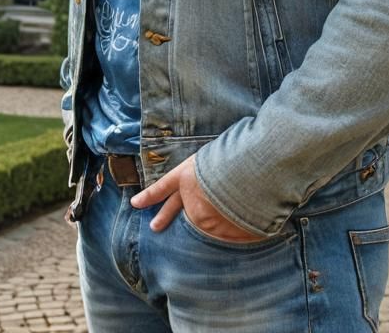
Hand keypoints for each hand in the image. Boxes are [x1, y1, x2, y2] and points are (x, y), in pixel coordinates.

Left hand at [130, 154, 267, 241]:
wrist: (253, 175)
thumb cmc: (237, 155)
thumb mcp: (215, 154)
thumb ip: (208, 170)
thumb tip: (212, 184)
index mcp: (187, 177)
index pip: (163, 187)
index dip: (149, 195)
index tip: (135, 203)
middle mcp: (191, 201)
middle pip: (176, 211)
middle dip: (164, 217)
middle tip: (154, 226)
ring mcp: (206, 220)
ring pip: (206, 224)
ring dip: (217, 219)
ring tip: (234, 206)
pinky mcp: (222, 233)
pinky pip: (228, 234)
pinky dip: (235, 230)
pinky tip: (247, 220)